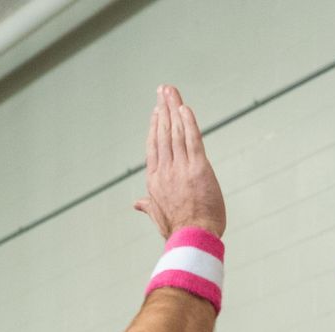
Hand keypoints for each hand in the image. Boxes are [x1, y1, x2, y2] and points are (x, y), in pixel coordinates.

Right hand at [133, 84, 224, 238]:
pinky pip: (193, 139)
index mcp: (154, 180)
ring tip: (172, 91)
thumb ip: (148, 206)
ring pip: (176, 132)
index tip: (156, 112)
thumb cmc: (178, 231)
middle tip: (163, 90)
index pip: (153, 147)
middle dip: (163, 109)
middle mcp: (165, 170)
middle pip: (163, 133)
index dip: (155, 127)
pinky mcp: (198, 168)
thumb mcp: (158, 217)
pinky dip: (189, 122)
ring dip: (174, 108)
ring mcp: (181, 168)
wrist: (193, 239)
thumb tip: (136, 204)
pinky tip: (186, 108)